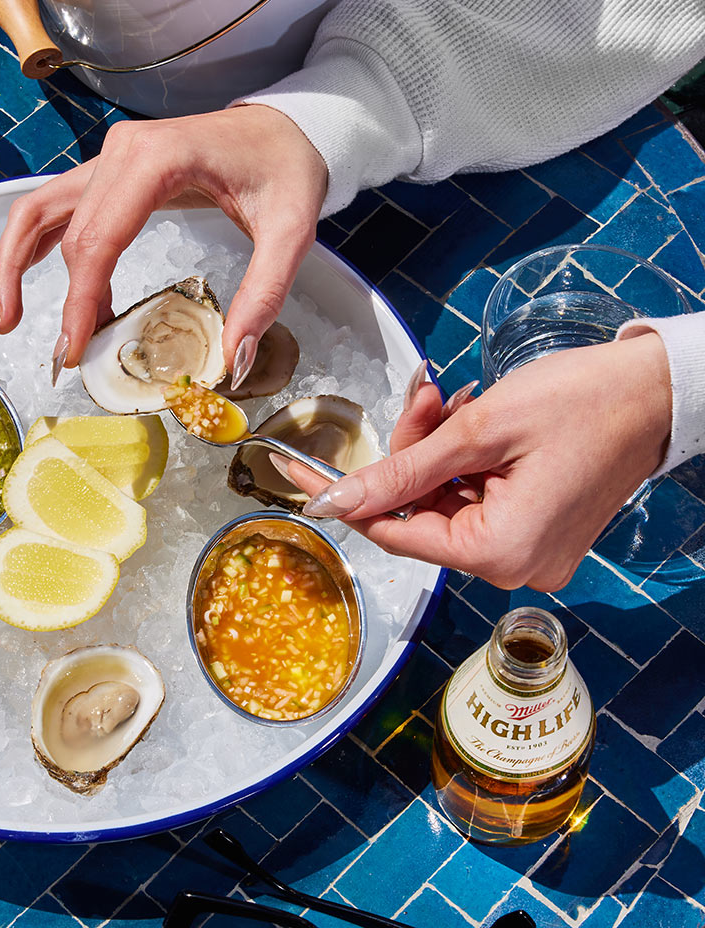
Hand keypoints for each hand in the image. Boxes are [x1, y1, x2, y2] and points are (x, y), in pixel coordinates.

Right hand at [0, 104, 328, 383]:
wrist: (287, 126)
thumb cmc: (287, 170)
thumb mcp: (292, 233)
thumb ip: (264, 296)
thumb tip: (232, 362)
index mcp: (159, 160)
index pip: (99, 238)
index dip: (79, 299)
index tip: (73, 349)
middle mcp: (122, 152)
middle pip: (62, 229)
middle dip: (40, 293)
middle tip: (50, 355)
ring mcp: (110, 158)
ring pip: (39, 210)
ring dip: (12, 263)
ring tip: (2, 318)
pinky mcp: (110, 172)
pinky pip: (55, 207)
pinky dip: (29, 245)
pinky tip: (6, 279)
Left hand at [274, 333, 671, 590]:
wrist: (658, 391)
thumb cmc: (582, 402)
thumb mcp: (477, 432)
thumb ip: (400, 471)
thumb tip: (337, 501)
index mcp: (500, 551)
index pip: (393, 533)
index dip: (345, 498)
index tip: (298, 473)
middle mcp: (514, 566)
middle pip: (419, 515)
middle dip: (408, 456)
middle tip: (422, 401)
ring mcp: (528, 552)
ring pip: (443, 503)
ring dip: (435, 452)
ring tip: (454, 402)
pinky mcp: (536, 531)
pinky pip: (474, 501)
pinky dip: (462, 462)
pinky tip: (472, 422)